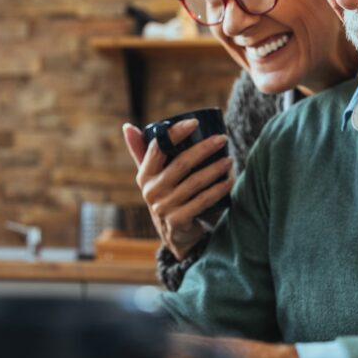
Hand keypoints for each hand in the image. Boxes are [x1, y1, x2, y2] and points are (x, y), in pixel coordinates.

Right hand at [122, 120, 233, 259]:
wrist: (174, 234)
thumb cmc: (165, 196)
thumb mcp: (152, 177)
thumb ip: (142, 152)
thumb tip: (128, 126)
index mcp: (144, 175)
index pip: (157, 148)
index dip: (175, 133)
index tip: (194, 122)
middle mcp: (151, 191)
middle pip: (181, 163)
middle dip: (204, 148)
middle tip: (222, 138)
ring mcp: (164, 207)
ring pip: (195, 182)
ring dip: (215, 169)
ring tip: (229, 159)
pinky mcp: (178, 221)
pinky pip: (202, 201)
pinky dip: (217, 190)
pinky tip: (228, 181)